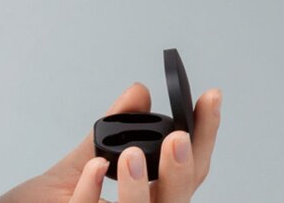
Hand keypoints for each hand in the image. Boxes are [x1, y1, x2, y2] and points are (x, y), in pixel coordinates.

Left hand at [0, 83, 221, 202]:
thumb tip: (138, 92)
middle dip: (182, 170)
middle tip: (177, 135)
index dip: (203, 137)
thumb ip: (106, 134)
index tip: (210, 96)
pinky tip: (94, 170)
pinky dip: (92, 195)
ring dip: (139, 189)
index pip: (184, 174)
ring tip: (129, 154)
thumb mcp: (73, 170)